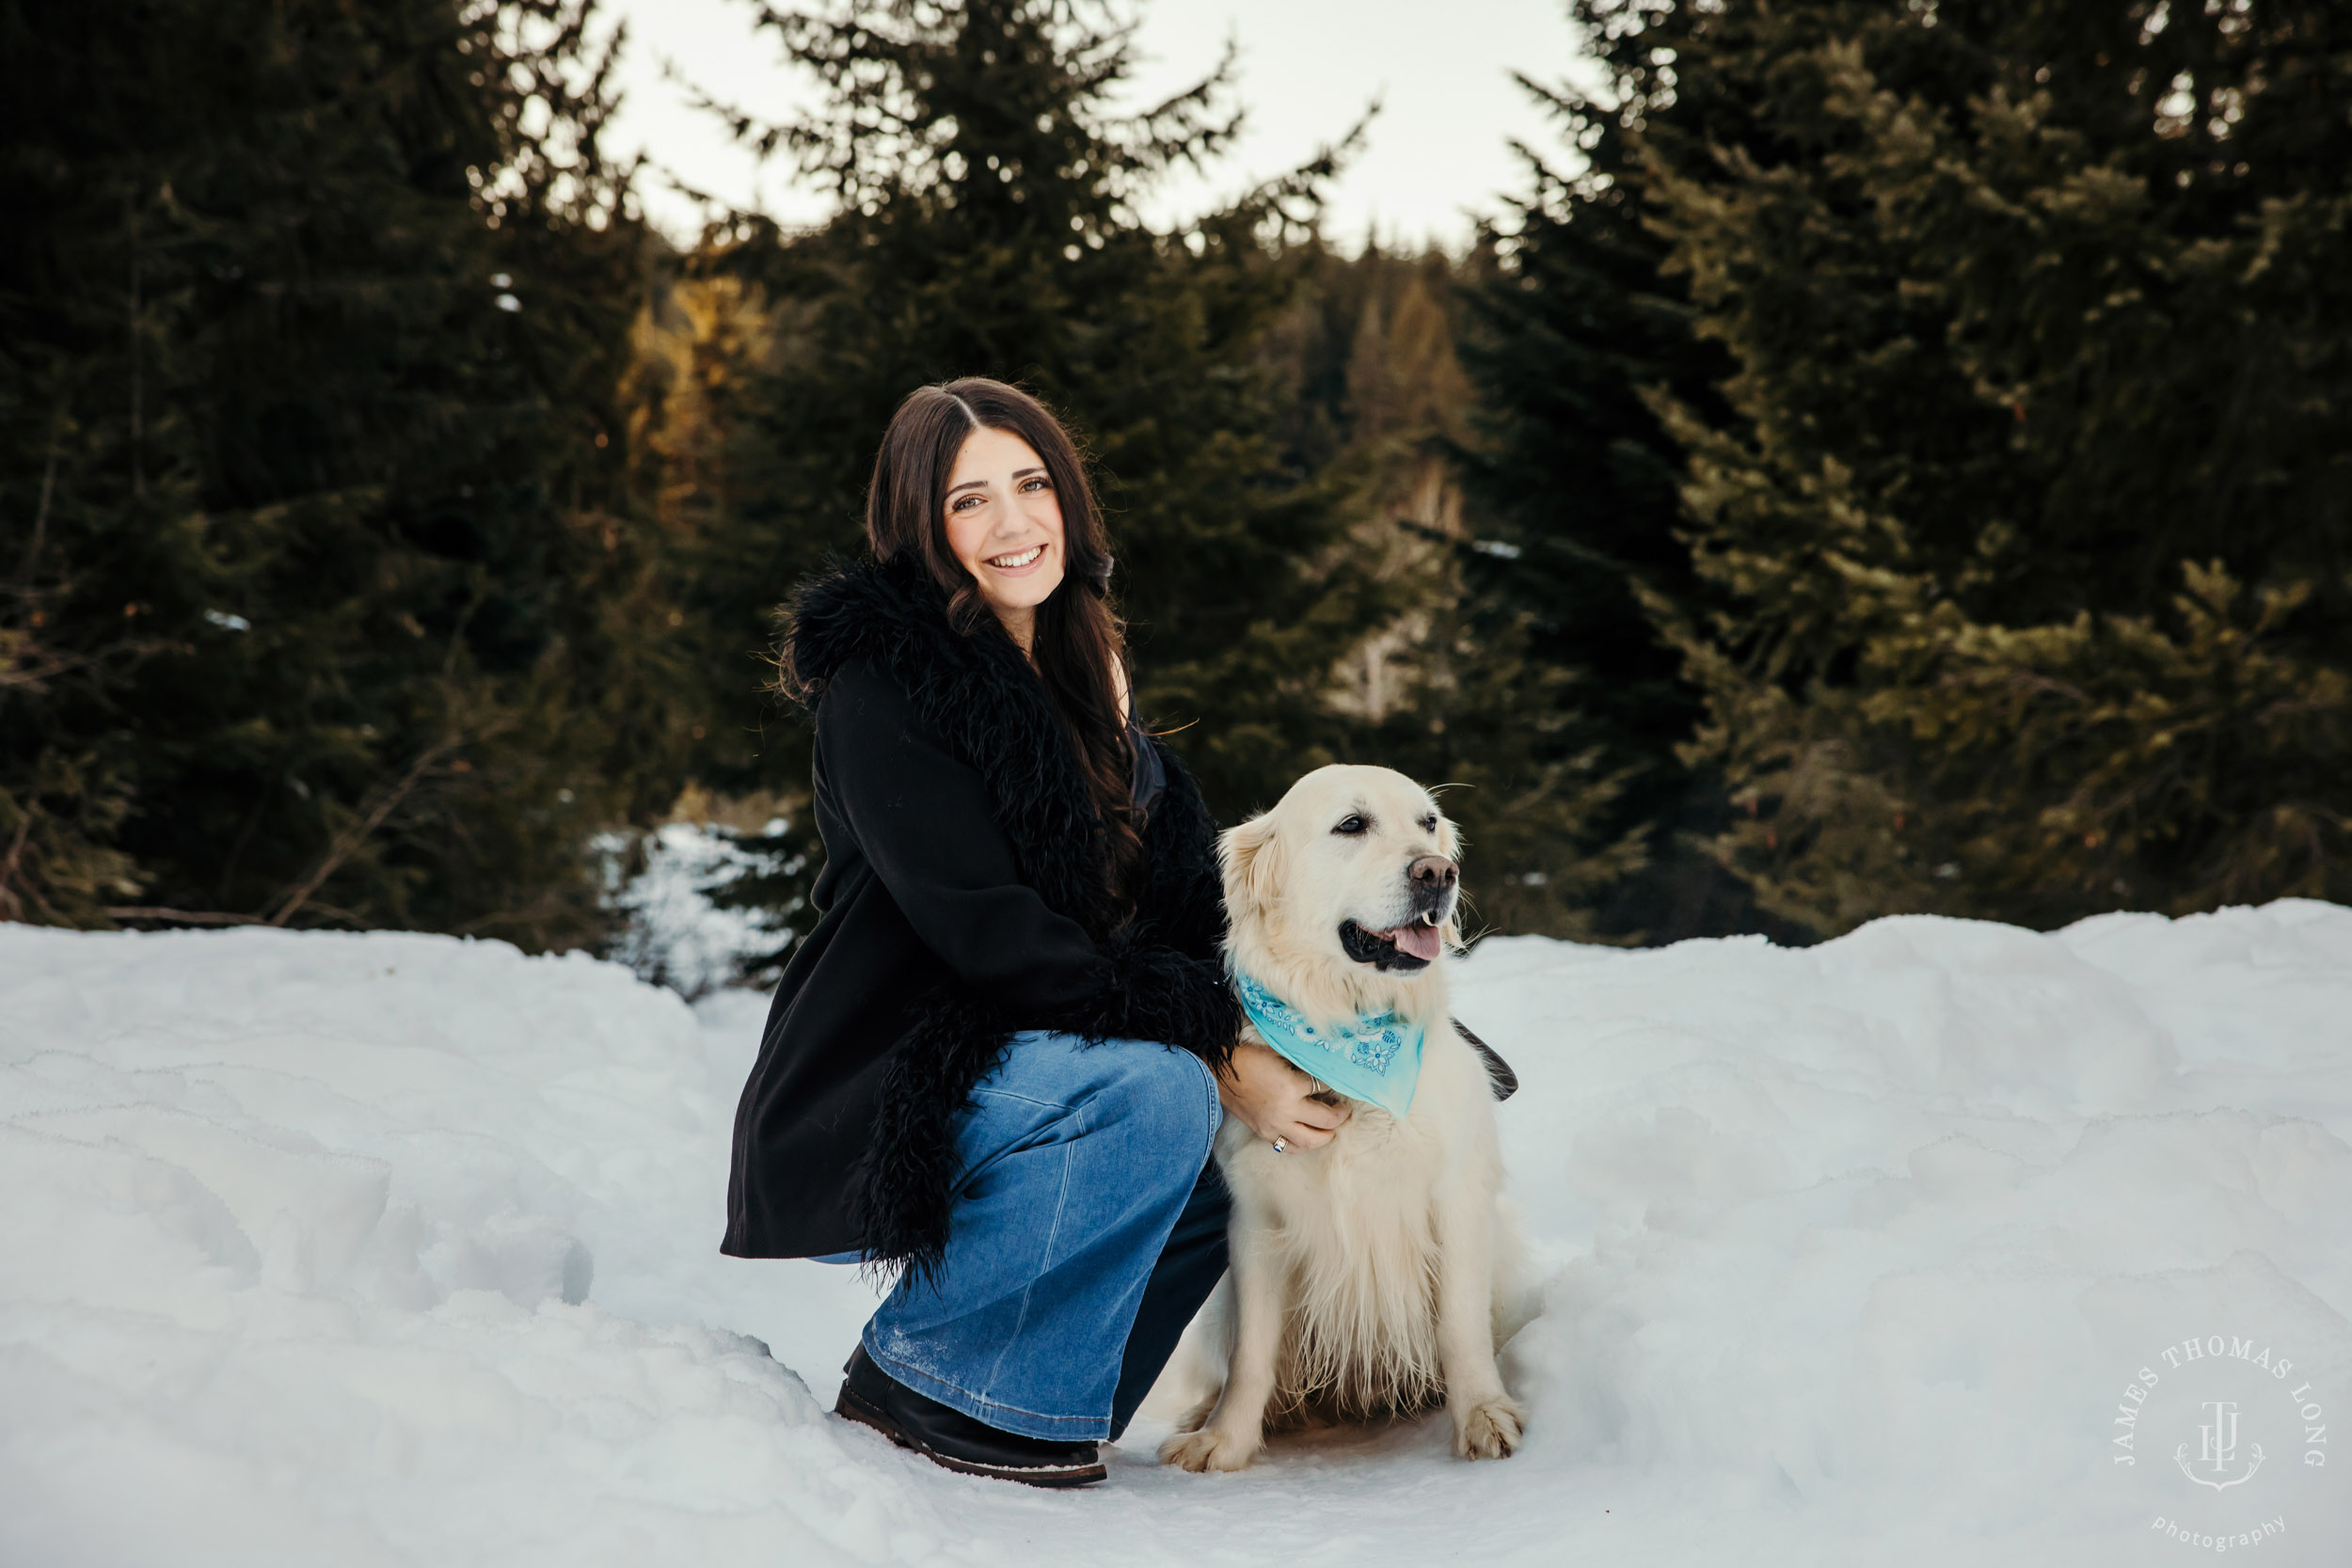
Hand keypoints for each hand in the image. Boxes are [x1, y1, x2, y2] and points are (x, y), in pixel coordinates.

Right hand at [1214, 1039, 1349, 1149]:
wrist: (1219, 1073)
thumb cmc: (1248, 1059)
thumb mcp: (1279, 1055)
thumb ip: (1301, 1067)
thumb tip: (1322, 1072)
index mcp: (1291, 1087)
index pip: (1324, 1087)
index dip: (1334, 1084)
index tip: (1338, 1083)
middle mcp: (1286, 1111)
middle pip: (1326, 1121)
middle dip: (1340, 1115)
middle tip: (1344, 1110)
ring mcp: (1275, 1125)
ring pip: (1311, 1140)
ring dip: (1326, 1135)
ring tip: (1330, 1127)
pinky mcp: (1264, 1133)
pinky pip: (1289, 1146)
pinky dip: (1302, 1143)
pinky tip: (1306, 1135)